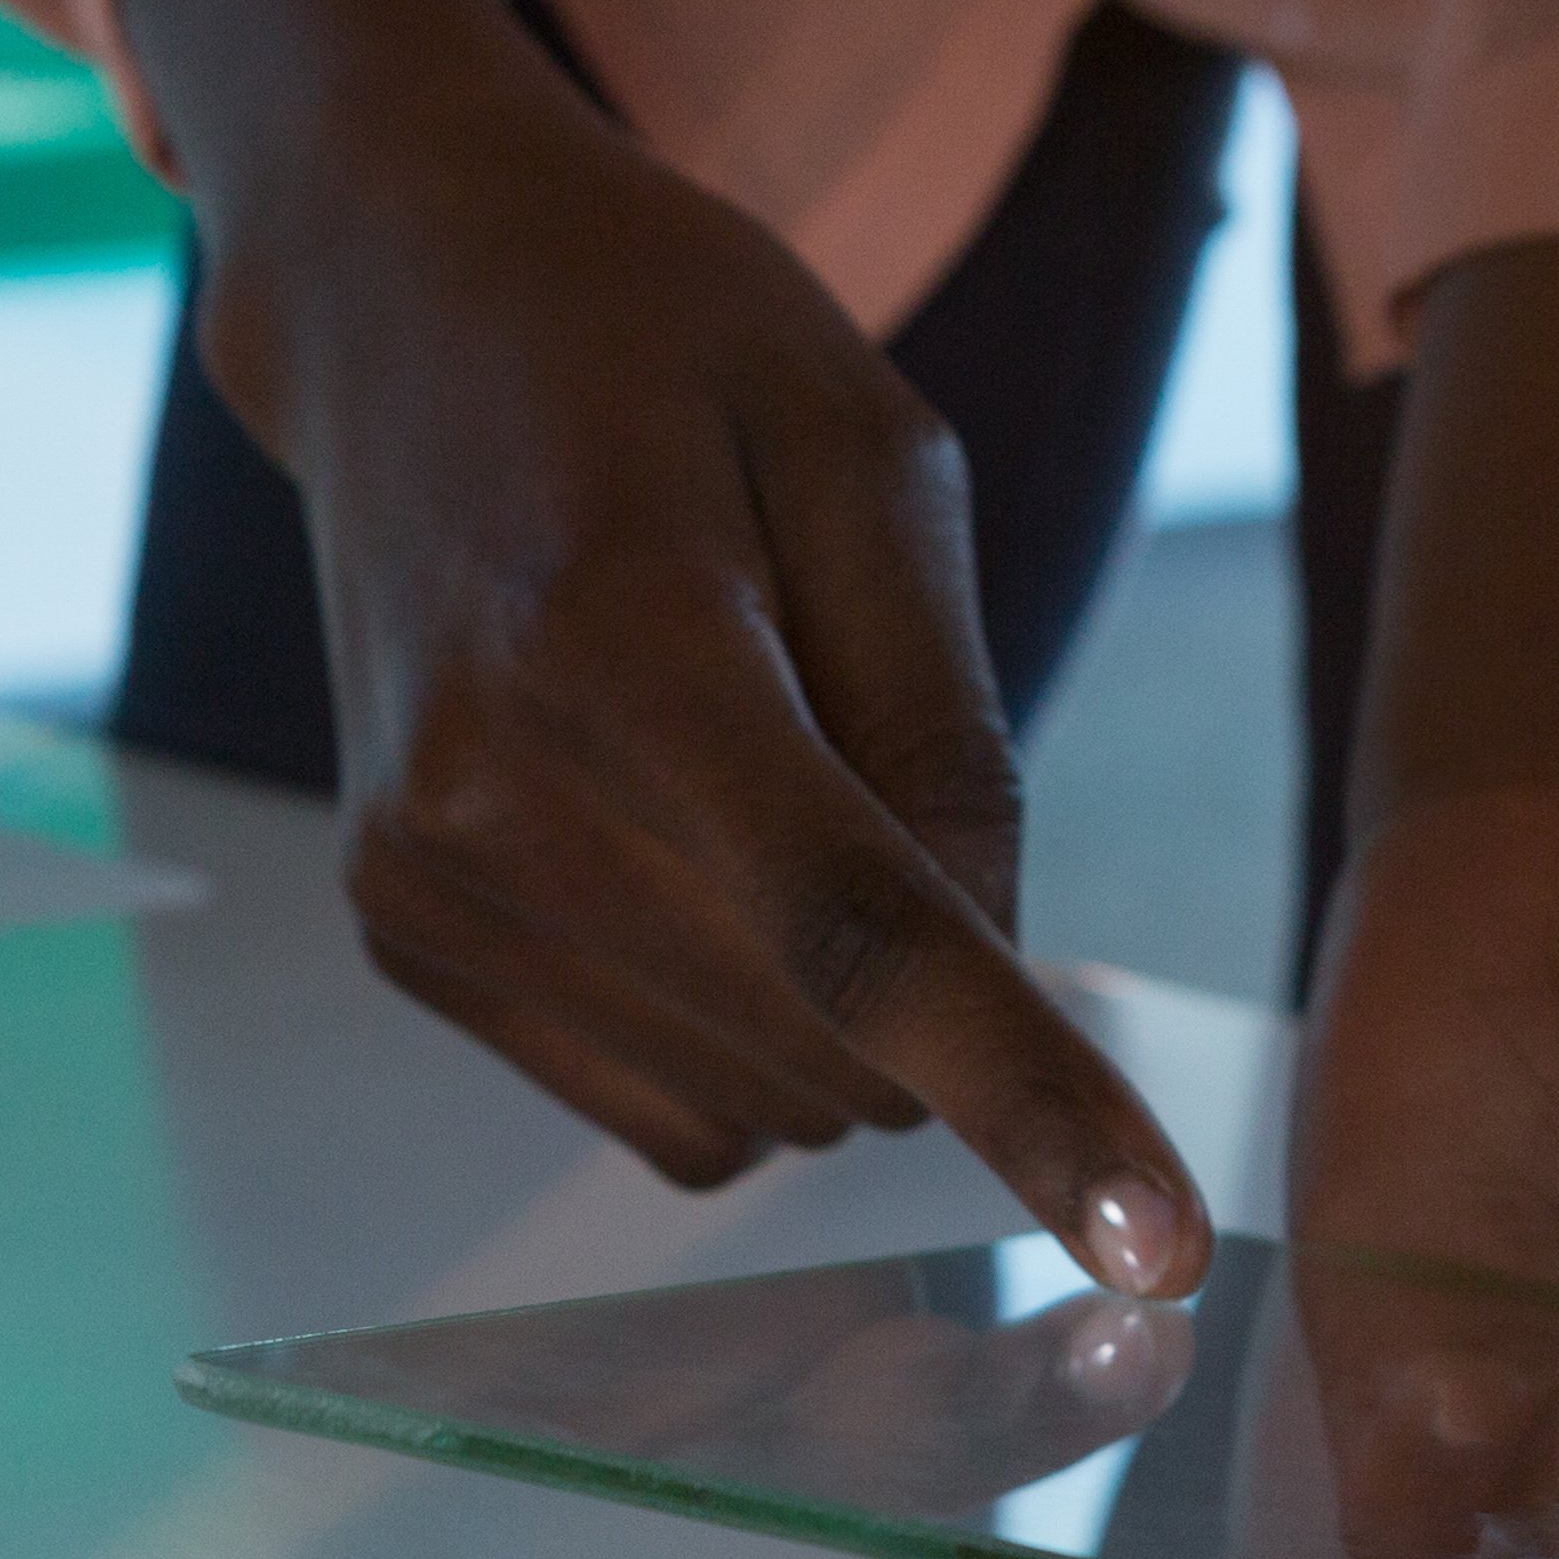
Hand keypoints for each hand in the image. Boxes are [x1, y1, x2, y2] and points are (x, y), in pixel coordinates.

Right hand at [115, 0, 1204, 1289]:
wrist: (399, 309)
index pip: (864, 942)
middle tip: (869, 751)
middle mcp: (498, 796)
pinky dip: (738, 1027)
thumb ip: (949, 721)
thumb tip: (994, 967)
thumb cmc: (664, 342)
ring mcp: (430, 884)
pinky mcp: (407, 934)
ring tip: (754, 769)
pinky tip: (686, 846)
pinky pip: (662, 1106)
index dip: (1030, 1099)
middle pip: (827, 1047)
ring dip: (833, 1013)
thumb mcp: (871, 450)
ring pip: (756, 1107)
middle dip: (937, 984)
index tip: (1159, 1248)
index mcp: (629, 645)